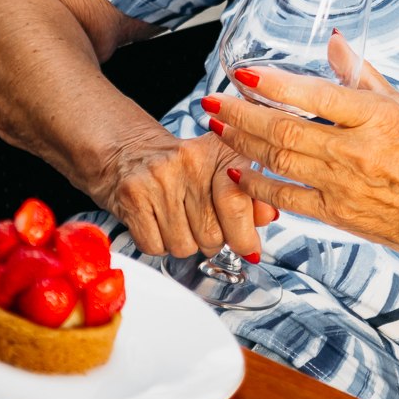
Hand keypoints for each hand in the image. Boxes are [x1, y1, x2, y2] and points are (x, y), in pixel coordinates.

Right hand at [90, 129, 277, 260]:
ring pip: (183, 246)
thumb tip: (268, 217)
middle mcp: (189, 161)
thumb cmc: (184, 168)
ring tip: (179, 220)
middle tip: (203, 225)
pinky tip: (159, 223)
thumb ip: (251, 196)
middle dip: (211, 241)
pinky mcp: (132, 196)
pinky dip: (159, 244)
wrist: (129, 152)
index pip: (236, 202)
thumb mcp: (223, 171)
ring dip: (184, 244)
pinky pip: (155, 246)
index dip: (243, 234)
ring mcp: (158, 178)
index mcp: (220, 152)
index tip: (247, 247)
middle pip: (211, 235)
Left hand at [204, 34, 398, 262]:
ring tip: (218, 126)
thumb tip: (334, 43)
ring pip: (279, 160)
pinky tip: (237, 170)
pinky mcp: (334, 213)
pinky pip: (285, 197)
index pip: (317, 96)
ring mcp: (342, 185)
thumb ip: (362, 75)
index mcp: (378, 118)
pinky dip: (257, 184)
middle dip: (242, 114)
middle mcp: (357, 151)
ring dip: (242, 143)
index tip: (246, 74)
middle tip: (214, 100)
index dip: (276, 84)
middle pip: (286, 129)